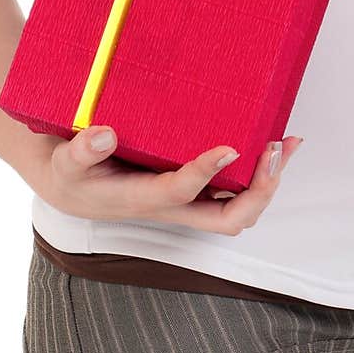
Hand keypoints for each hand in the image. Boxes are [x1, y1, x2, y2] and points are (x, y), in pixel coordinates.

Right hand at [33, 127, 303, 235]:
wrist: (70, 183)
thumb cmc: (70, 172)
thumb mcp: (65, 161)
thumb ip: (81, 151)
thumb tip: (104, 134)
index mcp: (141, 199)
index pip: (180, 193)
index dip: (206, 173)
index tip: (229, 147)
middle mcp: (172, 207)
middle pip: (228, 219)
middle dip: (259, 190)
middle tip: (274, 149)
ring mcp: (187, 200)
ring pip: (239, 207)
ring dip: (268, 180)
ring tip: (288, 142)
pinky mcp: (194, 188)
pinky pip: (236, 190)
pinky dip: (260, 170)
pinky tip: (274, 142)